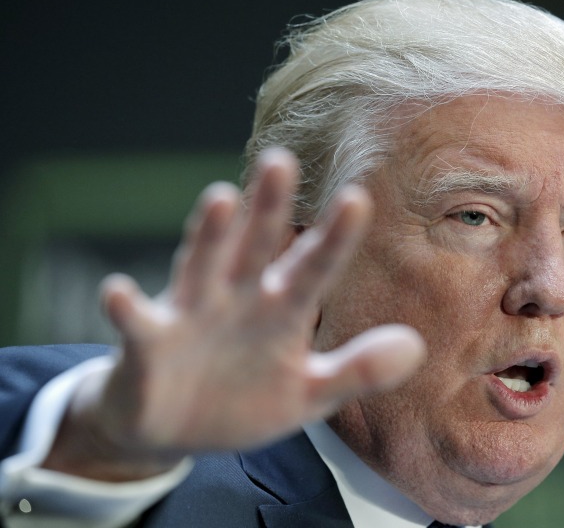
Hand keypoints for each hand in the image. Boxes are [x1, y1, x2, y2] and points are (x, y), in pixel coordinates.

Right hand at [44, 148, 424, 479]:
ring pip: (201, 267)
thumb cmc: (245, 401)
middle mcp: (238, 299)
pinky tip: (120, 292)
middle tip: (280, 161)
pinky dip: (128, 311)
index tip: (357, 199)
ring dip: (209, 236)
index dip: (334, 238)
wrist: (176, 430)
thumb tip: (416, 346)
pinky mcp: (148, 344)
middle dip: (268, 208)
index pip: (313, 268)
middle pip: (256, 247)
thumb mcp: (309, 394)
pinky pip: (137, 325)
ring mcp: (191, 315)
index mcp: (281, 311)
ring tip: (220, 199)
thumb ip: (357, 370)